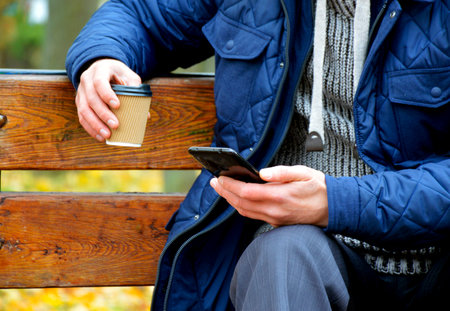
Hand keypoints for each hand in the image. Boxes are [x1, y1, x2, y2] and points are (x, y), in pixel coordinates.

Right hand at [76, 59, 141, 140]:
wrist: (102, 68)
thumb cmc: (119, 74)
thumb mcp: (129, 76)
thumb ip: (137, 91)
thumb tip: (145, 115)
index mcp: (100, 70)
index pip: (100, 82)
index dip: (107, 94)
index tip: (117, 106)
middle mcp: (87, 80)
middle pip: (91, 98)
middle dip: (103, 114)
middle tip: (115, 125)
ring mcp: (81, 91)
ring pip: (84, 109)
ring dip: (95, 124)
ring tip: (107, 135)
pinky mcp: (79, 102)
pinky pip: (82, 117)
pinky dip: (90, 128)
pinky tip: (100, 137)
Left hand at [210, 165, 328, 226]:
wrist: (333, 208)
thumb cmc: (319, 189)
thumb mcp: (304, 173)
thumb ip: (281, 172)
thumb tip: (262, 173)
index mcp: (280, 196)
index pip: (246, 192)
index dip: (230, 185)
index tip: (219, 177)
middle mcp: (274, 211)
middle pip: (241, 203)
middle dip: (224, 192)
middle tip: (214, 182)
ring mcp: (275, 219)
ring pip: (245, 211)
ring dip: (230, 201)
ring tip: (222, 189)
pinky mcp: (277, 223)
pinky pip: (253, 216)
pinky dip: (241, 207)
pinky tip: (238, 199)